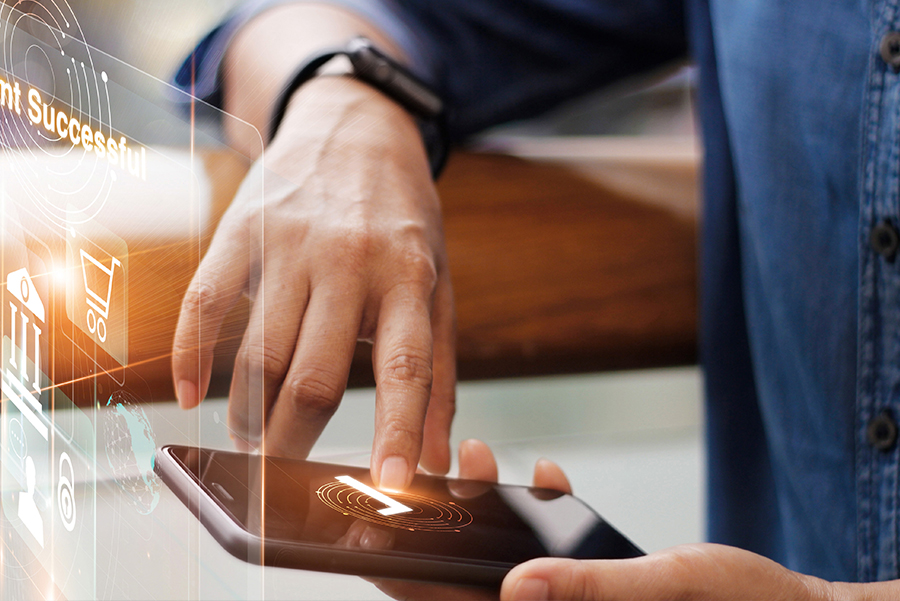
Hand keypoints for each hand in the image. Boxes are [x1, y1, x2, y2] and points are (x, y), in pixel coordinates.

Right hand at [171, 75, 455, 489]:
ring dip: (248, 415)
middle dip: (294, 441)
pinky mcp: (242, 230)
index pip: (405, 367)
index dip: (398, 431)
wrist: (355, 128)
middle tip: (286, 478)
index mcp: (407, 277)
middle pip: (312, 376)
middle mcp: (349, 262)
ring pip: (258, 354)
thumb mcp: (439, 283)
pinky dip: (191, 358)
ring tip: (251, 441)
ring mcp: (290, 245)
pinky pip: (204, 303)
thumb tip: (437, 458)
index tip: (390, 484)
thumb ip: (440, 371)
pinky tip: (192, 397)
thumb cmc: (403, 220)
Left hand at [377, 441, 899, 600]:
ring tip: (477, 457)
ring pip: (508, 556)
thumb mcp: (663, 589)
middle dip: (444, 526)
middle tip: (420, 475)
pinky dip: (543, 512)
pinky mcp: (593, 582)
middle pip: (472, 580)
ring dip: (490, 509)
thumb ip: (588, 588)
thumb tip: (518, 586)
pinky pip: (552, 549)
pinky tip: (547, 474)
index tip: (370, 534)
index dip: (409, 579)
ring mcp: (572, 600)